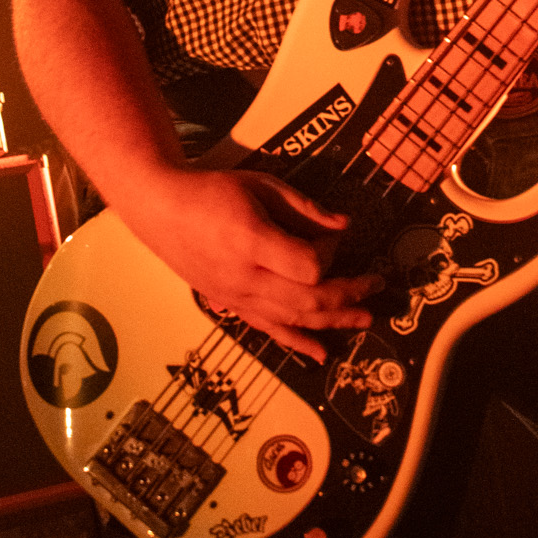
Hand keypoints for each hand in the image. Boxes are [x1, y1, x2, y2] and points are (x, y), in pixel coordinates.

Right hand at [121, 164, 382, 361]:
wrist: (161, 209)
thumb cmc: (211, 191)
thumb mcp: (261, 185)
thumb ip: (304, 208)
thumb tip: (344, 225)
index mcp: (252, 242)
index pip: (309, 266)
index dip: (331, 250)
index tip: (335, 232)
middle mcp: (245, 278)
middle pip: (308, 300)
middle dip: (349, 294)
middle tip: (376, 285)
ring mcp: (236, 297)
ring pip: (293, 320)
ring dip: (333, 321)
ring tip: (364, 319)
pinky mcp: (231, 305)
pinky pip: (269, 330)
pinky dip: (298, 343)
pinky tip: (321, 353)